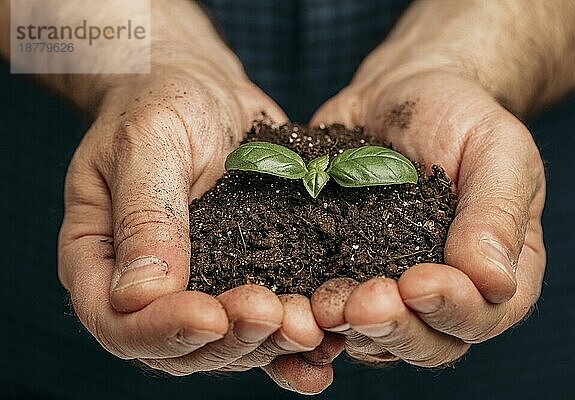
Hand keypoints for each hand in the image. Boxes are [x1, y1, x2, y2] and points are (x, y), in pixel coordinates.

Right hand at [57, 65, 329, 389]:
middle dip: (229, 341)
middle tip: (273, 315)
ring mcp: (199, 286)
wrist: (204, 91)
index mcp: (102, 257)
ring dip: (268, 345)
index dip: (163, 332)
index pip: (118, 322)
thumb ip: (144, 215)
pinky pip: (264, 324)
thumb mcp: (147, 143)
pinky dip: (294, 343)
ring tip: (308, 326)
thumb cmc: (162, 103)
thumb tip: (140, 297)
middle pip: (179, 348)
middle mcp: (148, 285)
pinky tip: (325, 343)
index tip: (211, 315)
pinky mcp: (245, 276)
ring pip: (227, 345)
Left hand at [309, 68, 545, 366]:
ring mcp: (391, 289)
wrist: (396, 95)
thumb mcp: (495, 147)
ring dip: (350, 329)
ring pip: (376, 338)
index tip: (419, 282)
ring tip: (324, 304)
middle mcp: (445, 293)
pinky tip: (294, 300)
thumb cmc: (457, 115)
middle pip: (429, 343)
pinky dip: (313, 316)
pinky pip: (330, 311)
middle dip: (396, 329)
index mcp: (495, 269)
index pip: (485, 314)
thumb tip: (492, 281)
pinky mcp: (344, 274)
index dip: (454, 310)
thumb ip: (496, 213)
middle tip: (364, 303)